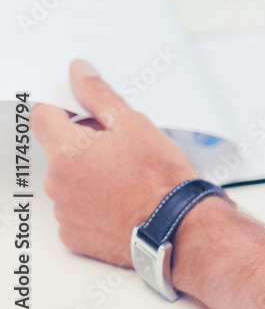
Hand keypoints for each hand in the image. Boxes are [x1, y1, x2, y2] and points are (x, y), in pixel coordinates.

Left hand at [31, 60, 196, 266]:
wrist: (175, 226)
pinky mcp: (74, 235)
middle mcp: (57, 183)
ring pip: (68, 180)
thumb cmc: (160, 179)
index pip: (43, 117)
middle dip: (84, 144)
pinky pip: (76, 209)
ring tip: (125, 177)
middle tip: (121, 147)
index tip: (83, 110)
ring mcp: (64, 212)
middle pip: (59, 150)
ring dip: (88, 174)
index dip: (63, 108)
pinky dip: (93, 203)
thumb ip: (99, 95)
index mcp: (67, 152)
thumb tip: (79, 73)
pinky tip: (120, 199)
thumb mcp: (134, 125)